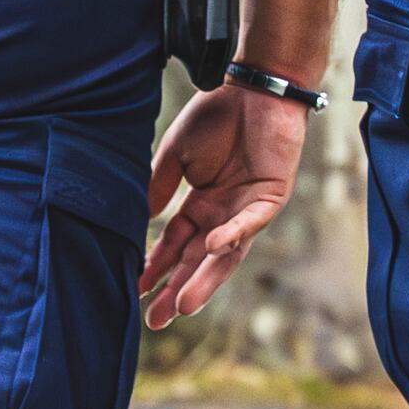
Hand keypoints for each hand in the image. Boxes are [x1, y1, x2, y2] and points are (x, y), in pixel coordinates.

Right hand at [138, 86, 313, 329]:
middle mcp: (224, 213)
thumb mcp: (177, 155)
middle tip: (157, 320)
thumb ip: (160, 188)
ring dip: (206, 278)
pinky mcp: (271, 195)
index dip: (157, 268)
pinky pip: (252, 221)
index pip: (176, 245)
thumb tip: (141, 221)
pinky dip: (234, 234)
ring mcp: (249, 207)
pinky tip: (213, 246)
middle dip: (178, 289)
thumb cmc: (216, 116)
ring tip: (183, 305)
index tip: (137, 291)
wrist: (255, 87)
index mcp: (201, 205)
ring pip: (226, 252)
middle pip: (199, 260)